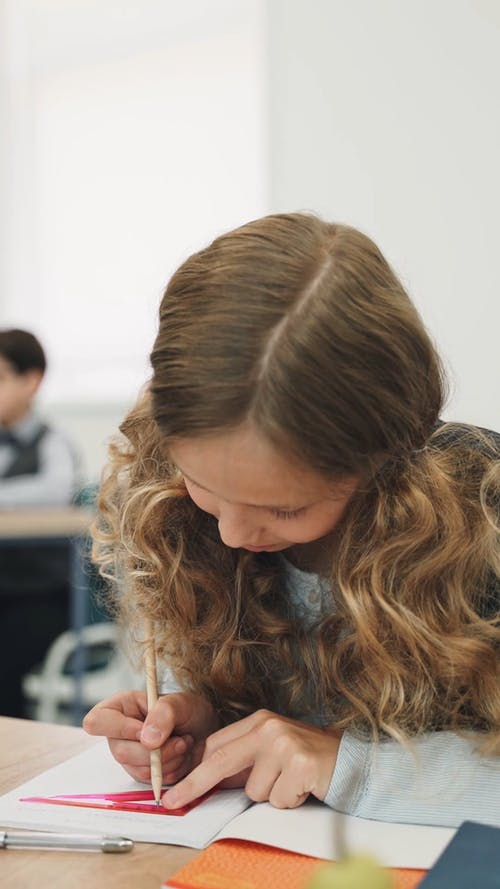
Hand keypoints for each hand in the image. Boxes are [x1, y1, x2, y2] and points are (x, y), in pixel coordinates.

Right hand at [83, 690, 219, 784]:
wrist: (206, 730)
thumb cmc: (189, 710)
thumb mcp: (181, 702)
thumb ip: (164, 713)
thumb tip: (146, 740)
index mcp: (119, 708)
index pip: (96, 721)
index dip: (120, 728)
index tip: (146, 729)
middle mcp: (118, 734)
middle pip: (121, 752)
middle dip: (156, 751)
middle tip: (181, 740)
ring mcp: (129, 755)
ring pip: (138, 770)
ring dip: (168, 760)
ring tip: (184, 743)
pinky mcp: (142, 773)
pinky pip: (151, 781)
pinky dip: (172, 771)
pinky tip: (182, 756)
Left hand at [161, 709, 341, 809]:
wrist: (351, 760)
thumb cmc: (306, 758)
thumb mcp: (271, 750)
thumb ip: (243, 760)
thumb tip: (206, 781)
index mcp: (258, 721)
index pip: (216, 745)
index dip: (195, 770)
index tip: (177, 789)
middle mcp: (269, 727)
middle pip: (221, 760)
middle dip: (195, 784)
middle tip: (173, 801)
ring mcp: (285, 744)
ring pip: (254, 790)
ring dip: (271, 795)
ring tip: (290, 783)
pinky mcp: (301, 764)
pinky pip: (278, 799)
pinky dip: (289, 801)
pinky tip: (303, 787)